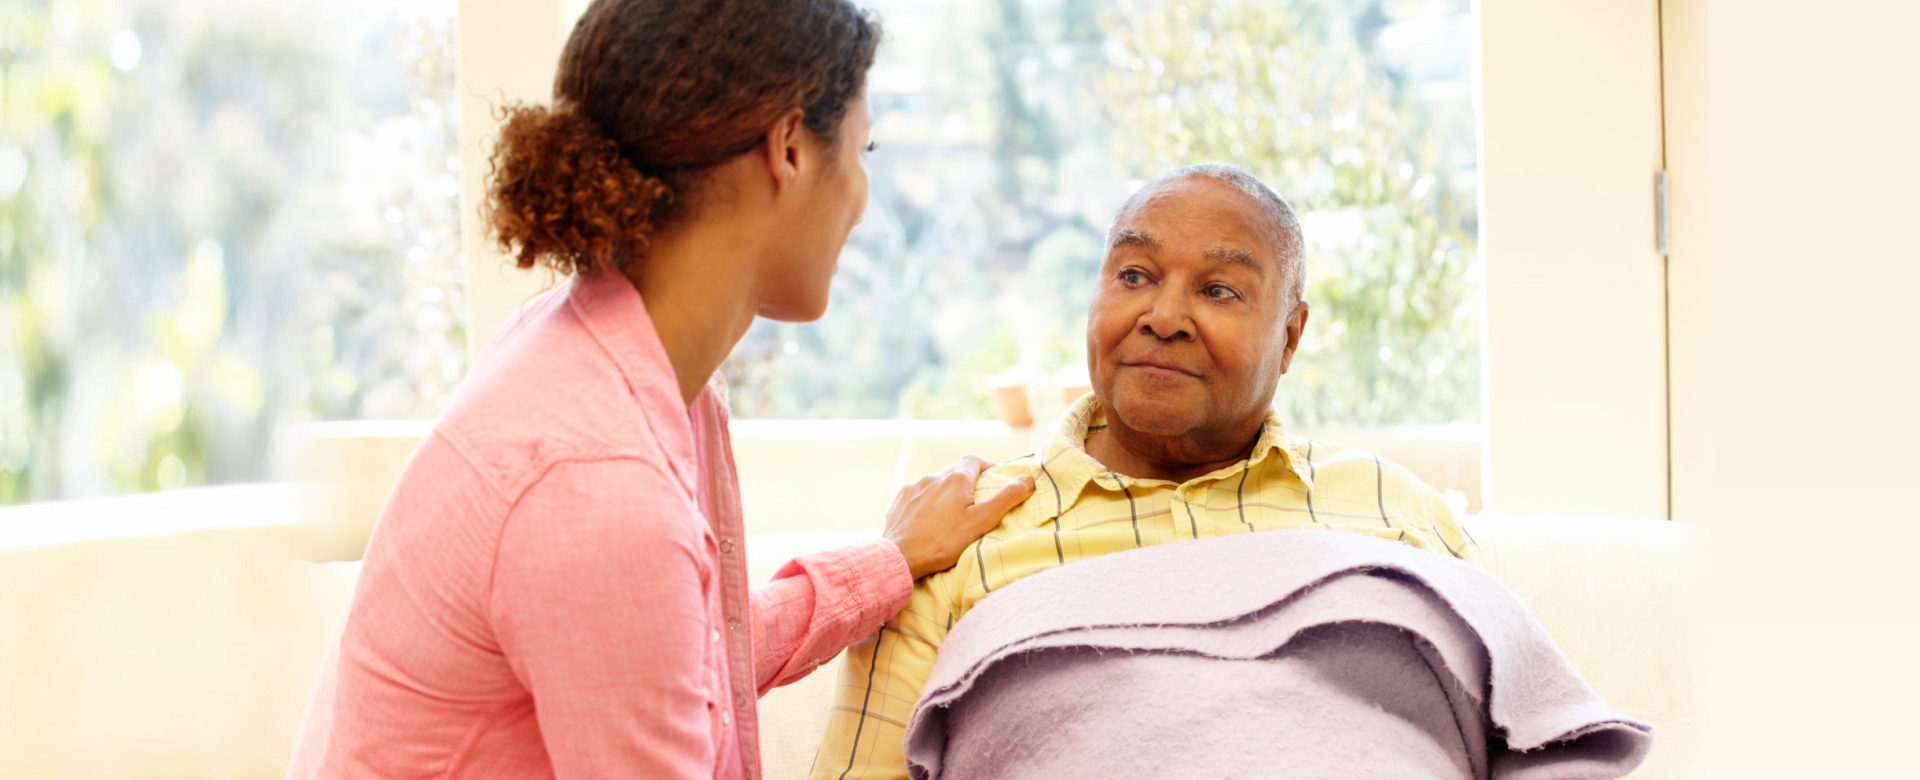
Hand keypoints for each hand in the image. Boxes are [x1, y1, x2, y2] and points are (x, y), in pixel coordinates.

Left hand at [880, 456, 1035, 579]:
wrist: (902, 557)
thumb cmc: (944, 542)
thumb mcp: (982, 522)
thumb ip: (1006, 499)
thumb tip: (1027, 479)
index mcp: (955, 479)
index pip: (974, 461)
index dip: (986, 467)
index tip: (993, 480)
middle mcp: (934, 477)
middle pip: (954, 472)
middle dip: (966, 482)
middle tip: (975, 502)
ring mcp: (914, 488)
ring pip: (935, 483)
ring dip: (945, 492)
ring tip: (950, 514)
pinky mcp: (899, 501)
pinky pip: (917, 495)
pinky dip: (926, 502)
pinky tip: (928, 519)